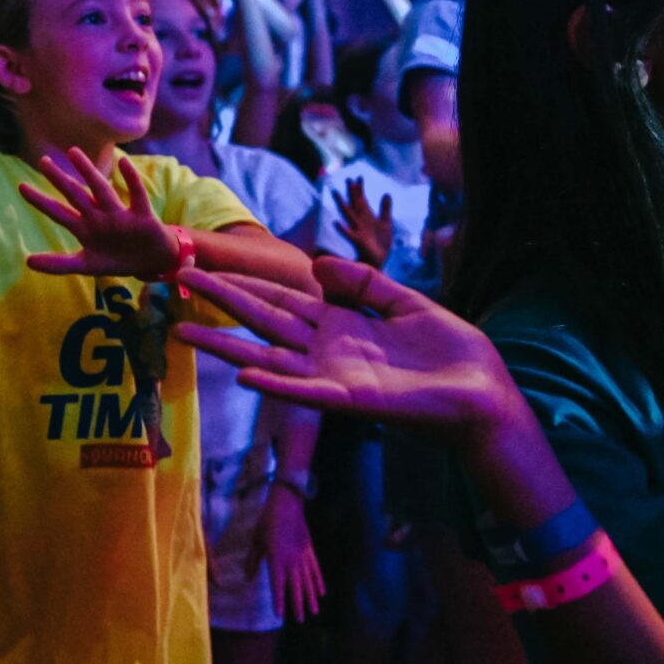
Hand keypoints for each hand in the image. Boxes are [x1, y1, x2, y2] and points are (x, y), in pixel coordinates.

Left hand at [20, 151, 184, 278]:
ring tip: (74, 152)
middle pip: (76, 195)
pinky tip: (123, 162)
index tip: (21, 186)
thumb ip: (58, 264)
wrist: (151, 262)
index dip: (40, 201)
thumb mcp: (86, 265)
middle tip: (42, 161)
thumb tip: (27, 261)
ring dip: (89, 172)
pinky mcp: (142, 216)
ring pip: (101, 190)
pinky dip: (132, 179)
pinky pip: (137, 195)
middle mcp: (99, 217)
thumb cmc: (116, 259)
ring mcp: (119, 214)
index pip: (58, 212)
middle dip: (60, 179)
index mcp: (84, 228)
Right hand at [174, 257, 520, 441]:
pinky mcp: (350, 400)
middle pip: (263, 320)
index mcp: (340, 323)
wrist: (484, 392)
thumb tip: (315, 264)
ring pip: (269, 357)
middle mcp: (326, 349)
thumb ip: (363, 282)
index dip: (245, 283)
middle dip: (223, 301)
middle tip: (179, 282)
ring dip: (227, 347)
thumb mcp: (406, 302)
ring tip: (184, 333)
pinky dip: (276, 384)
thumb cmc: (451, 353)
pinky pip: (305, 391)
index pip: (281, 298)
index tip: (207, 267)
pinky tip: (245, 374)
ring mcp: (333, 376)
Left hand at [248, 483, 324, 622]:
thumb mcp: (256, 541)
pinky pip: (316, 570)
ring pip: (308, 581)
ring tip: (313, 612)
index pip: (277, 584)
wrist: (286, 504)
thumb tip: (247, 578)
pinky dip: (319, 582)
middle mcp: (291, 560)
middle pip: (295, 586)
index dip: (278, 600)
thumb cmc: (267, 522)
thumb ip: (253, 561)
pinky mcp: (310, 550)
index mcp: (276, 558)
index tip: (279, 614)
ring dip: (310, 597)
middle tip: (300, 620)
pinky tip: (322, 593)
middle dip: (297, 604)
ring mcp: (302, 556)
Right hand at [333, 181, 394, 270]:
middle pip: (355, 203)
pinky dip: (343, 228)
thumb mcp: (386, 223)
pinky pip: (349, 234)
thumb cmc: (380, 243)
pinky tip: (336, 222)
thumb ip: (385, 209)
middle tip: (348, 178)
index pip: (362, 200)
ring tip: (336, 193)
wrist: (378, 261)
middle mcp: (361, 221)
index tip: (359, 176)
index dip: (361, 189)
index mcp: (367, 217)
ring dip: (342, 204)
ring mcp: (358, 230)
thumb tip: (387, 193)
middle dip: (352, 192)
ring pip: (348, 214)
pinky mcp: (358, 241)